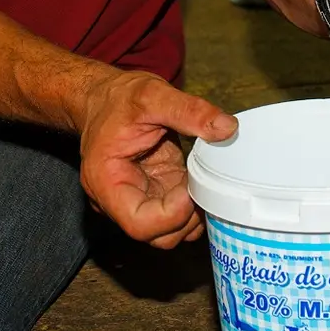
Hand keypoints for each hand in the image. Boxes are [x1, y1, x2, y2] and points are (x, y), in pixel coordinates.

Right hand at [75, 69, 236, 249]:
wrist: (103, 98)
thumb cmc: (116, 99)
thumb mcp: (152, 95)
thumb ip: (188, 111)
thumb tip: (226, 128)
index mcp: (106, 182)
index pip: (139, 223)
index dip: (173, 214)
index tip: (192, 187)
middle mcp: (117, 200)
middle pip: (156, 235)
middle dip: (187, 217)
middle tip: (204, 185)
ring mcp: (137, 200)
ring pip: (169, 232)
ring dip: (193, 214)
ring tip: (205, 181)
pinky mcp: (154, 194)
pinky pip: (176, 215)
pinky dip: (194, 205)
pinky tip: (202, 180)